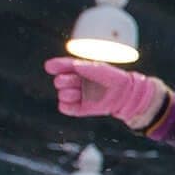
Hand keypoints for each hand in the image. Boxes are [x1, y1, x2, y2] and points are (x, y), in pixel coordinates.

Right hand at [43, 57, 160, 124]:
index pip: (64, 66)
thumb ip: (89, 67)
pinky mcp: (79, 109)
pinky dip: (67, 106)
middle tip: (77, 81)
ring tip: (79, 93)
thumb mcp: (103, 70)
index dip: (56, 66)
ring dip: (68, 94)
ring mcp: (77, 95)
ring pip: (62, 95)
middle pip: (60, 81)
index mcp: (80, 70)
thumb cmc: (115, 79)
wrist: (124, 96)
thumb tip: (74, 65)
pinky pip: (65, 108)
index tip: (50, 66)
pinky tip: (75, 103)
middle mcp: (77, 82)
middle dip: (65, 81)